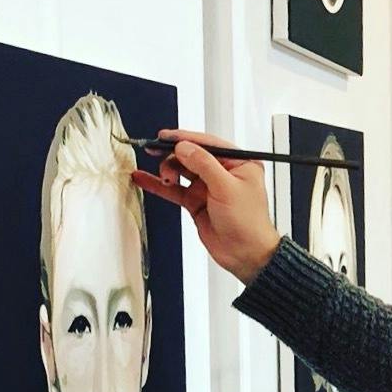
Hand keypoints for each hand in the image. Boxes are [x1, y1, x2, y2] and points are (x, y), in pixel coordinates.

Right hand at [132, 128, 281, 284]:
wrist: (245, 254)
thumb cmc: (249, 224)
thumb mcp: (227, 188)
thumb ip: (204, 164)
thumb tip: (184, 147)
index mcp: (240, 163)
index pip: (208, 144)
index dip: (186, 139)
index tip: (165, 137)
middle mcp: (224, 173)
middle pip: (191, 155)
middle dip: (173, 155)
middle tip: (156, 153)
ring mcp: (208, 187)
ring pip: (181, 170)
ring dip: (167, 170)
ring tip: (164, 178)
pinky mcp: (196, 202)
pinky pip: (174, 189)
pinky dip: (158, 184)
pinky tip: (143, 178)